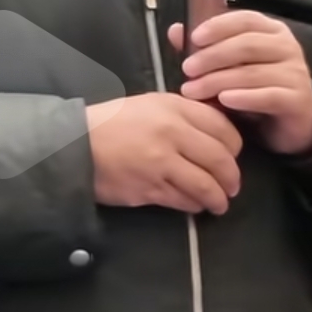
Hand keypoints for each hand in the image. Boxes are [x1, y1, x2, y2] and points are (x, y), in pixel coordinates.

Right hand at [85, 93, 241, 215]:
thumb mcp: (151, 105)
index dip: (235, 147)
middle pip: (221, 160)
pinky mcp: (149, 189)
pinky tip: (195, 205)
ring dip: (218, 198)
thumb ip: (184, 115)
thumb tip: (217, 135)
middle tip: (233, 187)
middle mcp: (172, 133)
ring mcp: (161, 164)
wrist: (77, 144)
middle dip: (232, 178)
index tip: (233, 156)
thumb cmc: (115, 122)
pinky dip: (195, 206)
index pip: (223, 128)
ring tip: (219, 203)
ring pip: (206, 186)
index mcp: (175, 108)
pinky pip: (184, 201)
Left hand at [169, 11, 311, 156]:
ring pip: (253, 72)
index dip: (218, 26)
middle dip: (213, 56)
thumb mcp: (230, 66)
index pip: (245, 19)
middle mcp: (287, 46)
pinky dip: (244, 98)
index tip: (194, 38)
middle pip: (247, 45)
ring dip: (219, 80)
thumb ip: (205, 48)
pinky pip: (269, 96)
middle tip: (188, 69)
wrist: (289, 124)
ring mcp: (295, 72)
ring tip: (193, 90)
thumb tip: (175, 31)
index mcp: (271, 30)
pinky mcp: (298, 99)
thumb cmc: (256, 88)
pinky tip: (223, 100)